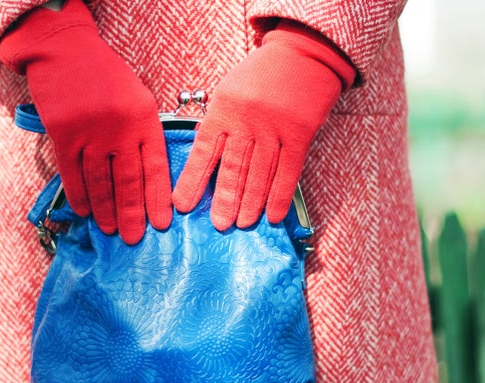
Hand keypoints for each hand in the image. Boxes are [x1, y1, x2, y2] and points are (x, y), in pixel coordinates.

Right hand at [0, 0, 170, 244]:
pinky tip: (85, 212)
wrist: (64, 50)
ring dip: (106, 210)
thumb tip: (148, 176)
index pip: (155, 167)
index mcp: (144, 118)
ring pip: (100, 182)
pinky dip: (80, 196)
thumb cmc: (106, 76)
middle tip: (134, 239)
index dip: (157, 198)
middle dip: (132, 214)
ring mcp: (90, 133)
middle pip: (128, 181)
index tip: (161, 224)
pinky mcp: (63, 135)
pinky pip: (72, 174)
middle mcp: (119, 128)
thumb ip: (144, 132)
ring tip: (110, 231)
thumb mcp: (138, 97)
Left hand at [172, 21, 354, 229]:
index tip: (182, 205)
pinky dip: (280, 196)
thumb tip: (203, 159)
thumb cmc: (259, 77)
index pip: (204, 151)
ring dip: (252, 203)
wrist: (302, 55)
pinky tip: (273, 216)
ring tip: (243, 223)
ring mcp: (275, 129)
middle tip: (219, 225)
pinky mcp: (300, 135)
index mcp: (224, 110)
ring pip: (261, 174)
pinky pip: (289, 172)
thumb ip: (216, 123)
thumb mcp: (228, 92)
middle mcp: (248, 122)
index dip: (193, 180)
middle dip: (225, 199)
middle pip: (234, 168)